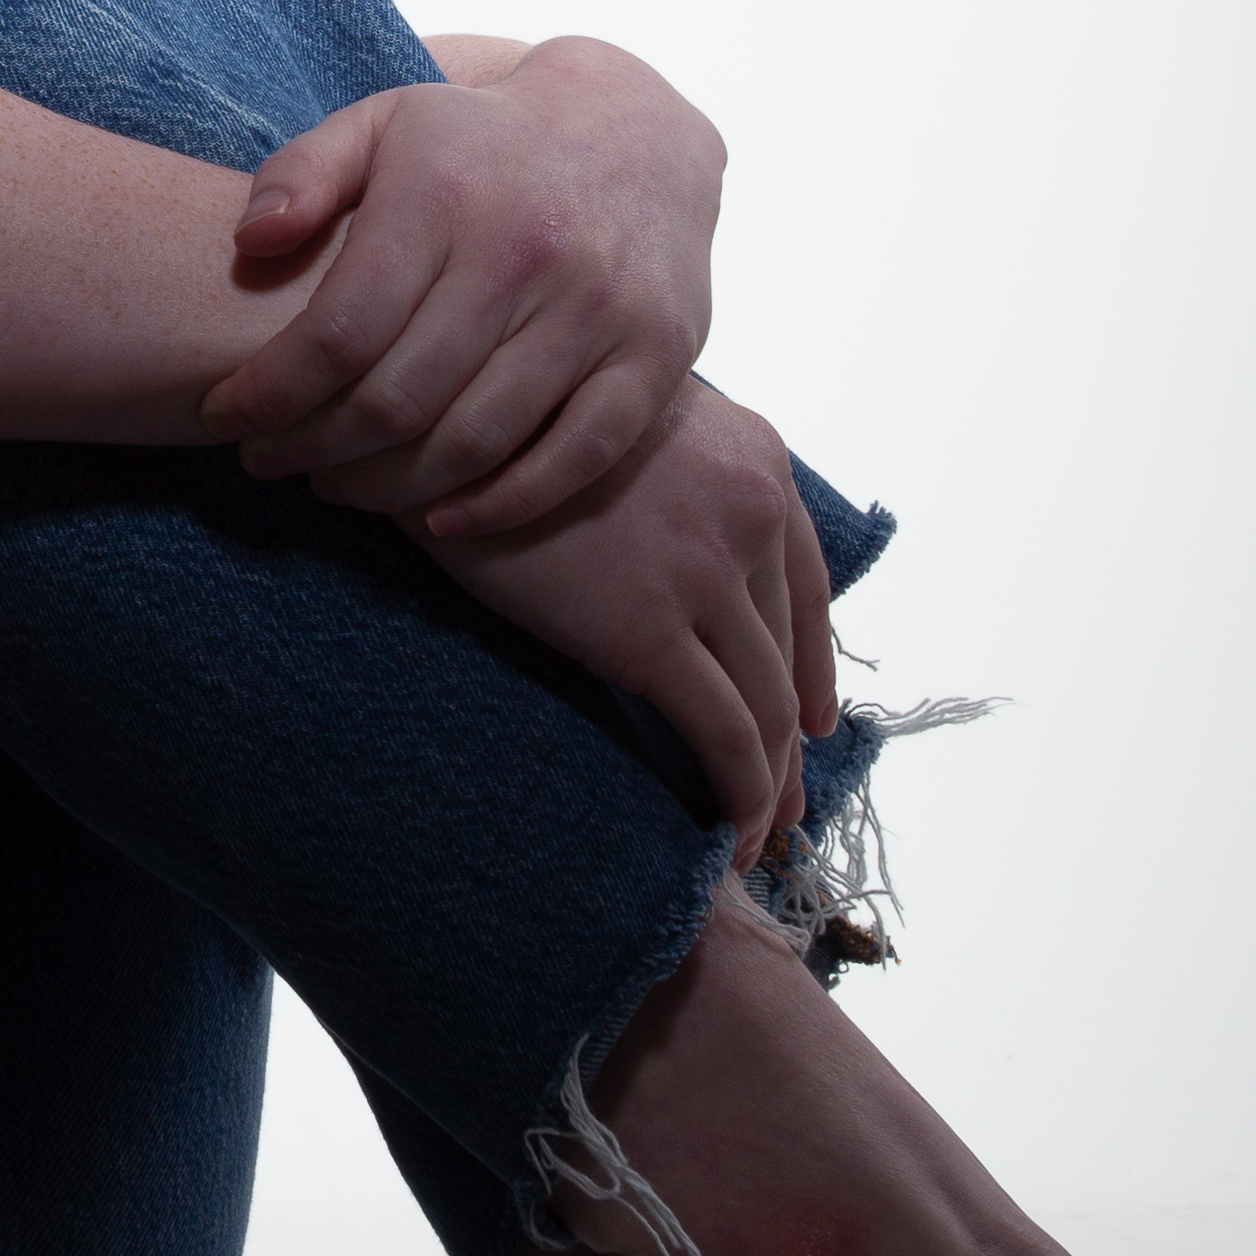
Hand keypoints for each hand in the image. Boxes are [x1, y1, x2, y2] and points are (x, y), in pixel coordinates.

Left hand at [197, 36, 720, 529]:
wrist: (635, 129)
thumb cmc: (477, 144)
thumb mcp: (382, 123)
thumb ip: (302, 172)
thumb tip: (249, 242)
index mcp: (446, 195)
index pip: (340, 330)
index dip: (269, 393)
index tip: (223, 417)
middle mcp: (528, 253)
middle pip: (400, 399)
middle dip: (314, 448)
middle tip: (271, 462)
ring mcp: (601, 310)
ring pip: (476, 440)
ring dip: (389, 488)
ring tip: (335, 487)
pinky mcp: (658, 356)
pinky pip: (575, 460)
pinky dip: (502, 506)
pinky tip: (439, 519)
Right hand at [426, 380, 834, 857]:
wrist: (443, 423)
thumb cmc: (510, 420)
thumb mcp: (624, 423)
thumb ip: (675, 476)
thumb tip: (667, 549)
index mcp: (754, 455)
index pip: (808, 584)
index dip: (812, 662)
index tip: (811, 720)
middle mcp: (753, 508)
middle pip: (786, 653)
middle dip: (789, 741)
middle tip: (788, 804)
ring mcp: (708, 570)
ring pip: (765, 704)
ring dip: (768, 782)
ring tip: (757, 835)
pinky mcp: (653, 630)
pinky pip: (724, 732)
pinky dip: (739, 792)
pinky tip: (731, 834)